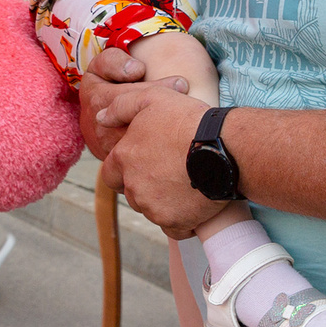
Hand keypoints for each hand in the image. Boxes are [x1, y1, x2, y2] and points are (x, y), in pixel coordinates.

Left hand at [77, 48, 221, 237]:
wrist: (224, 149)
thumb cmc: (188, 120)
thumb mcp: (151, 99)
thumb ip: (120, 107)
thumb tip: (100, 118)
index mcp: (124, 159)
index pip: (111, 173)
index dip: (125, 168)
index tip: (145, 162)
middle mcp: (134, 187)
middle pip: (132, 192)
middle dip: (145, 184)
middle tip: (169, 171)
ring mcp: (153, 208)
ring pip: (151, 209)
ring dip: (162, 200)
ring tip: (186, 183)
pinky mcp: (174, 223)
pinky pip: (171, 227)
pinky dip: (180, 219)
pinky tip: (193, 204)